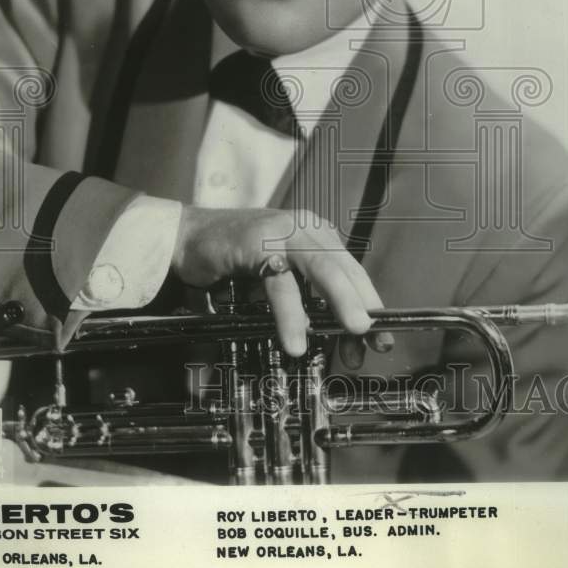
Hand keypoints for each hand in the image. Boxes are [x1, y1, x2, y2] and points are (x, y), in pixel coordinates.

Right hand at [171, 205, 392, 360]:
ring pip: (322, 269)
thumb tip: (342, 336)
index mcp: (317, 234)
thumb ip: (309, 296)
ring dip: (340, 303)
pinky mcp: (258, 241)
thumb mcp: (281, 276)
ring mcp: (283, 231)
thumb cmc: (235, 259)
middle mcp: (306, 227)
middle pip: (344, 268)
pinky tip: (295, 338)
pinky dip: (291, 313)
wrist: (187, 237)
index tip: (380, 339)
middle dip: (363, 305)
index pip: (352, 271)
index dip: (368, 305)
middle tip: (376, 338)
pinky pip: (281, 282)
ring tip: (352, 334)